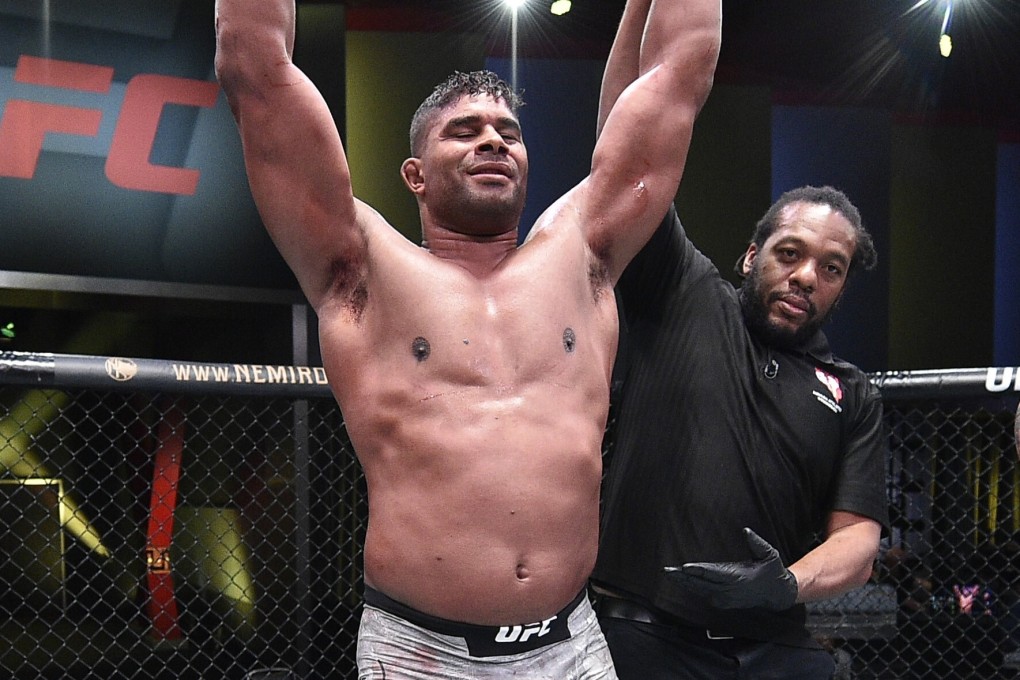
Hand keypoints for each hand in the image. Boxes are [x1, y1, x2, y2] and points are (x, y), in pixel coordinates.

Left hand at [663, 527, 797, 609]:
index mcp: (738, 577)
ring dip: (683, 583)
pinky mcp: (722, 601)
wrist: (777, 594)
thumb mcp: (769, 554)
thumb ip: (756, 543)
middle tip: (666, 570)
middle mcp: (729, 590)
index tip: (684, 567)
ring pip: (699, 591)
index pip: (713, 574)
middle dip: (682, 577)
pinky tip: (680, 580)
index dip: (698, 571)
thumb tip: (745, 531)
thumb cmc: (772, 570)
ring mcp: (725, 598)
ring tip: (668, 574)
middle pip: (701, 584)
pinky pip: (702, 594)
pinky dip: (690, 588)